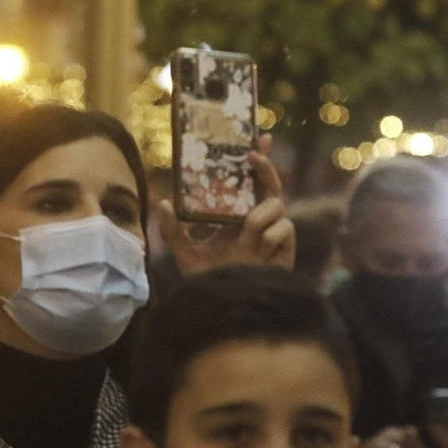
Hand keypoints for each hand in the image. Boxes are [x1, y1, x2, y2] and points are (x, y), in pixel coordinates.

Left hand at [160, 140, 295, 275]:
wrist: (226, 310)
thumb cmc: (209, 284)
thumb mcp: (186, 255)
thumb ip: (173, 231)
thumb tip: (162, 204)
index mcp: (237, 218)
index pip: (248, 184)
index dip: (256, 161)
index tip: (255, 137)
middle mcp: (256, 223)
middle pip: (270, 186)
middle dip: (266, 167)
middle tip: (254, 155)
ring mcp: (272, 236)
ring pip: (277, 206)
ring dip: (259, 214)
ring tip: (245, 233)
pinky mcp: (285, 251)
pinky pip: (284, 229)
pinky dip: (270, 235)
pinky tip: (257, 248)